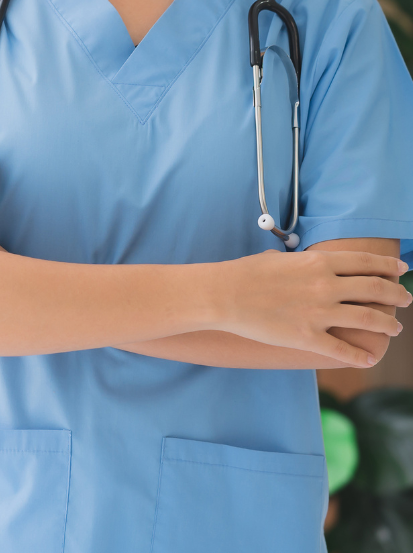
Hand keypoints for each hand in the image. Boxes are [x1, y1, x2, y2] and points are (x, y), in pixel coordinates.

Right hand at [215, 249, 409, 366]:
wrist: (223, 295)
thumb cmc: (245, 273)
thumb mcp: (277, 258)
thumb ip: (299, 263)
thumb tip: (304, 264)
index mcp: (319, 263)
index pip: (366, 263)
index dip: (388, 267)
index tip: (401, 271)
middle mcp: (326, 286)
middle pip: (375, 289)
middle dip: (397, 294)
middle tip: (406, 299)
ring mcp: (320, 313)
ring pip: (369, 319)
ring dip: (387, 324)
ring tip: (394, 328)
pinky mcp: (309, 337)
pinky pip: (344, 351)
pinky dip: (361, 357)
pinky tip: (368, 359)